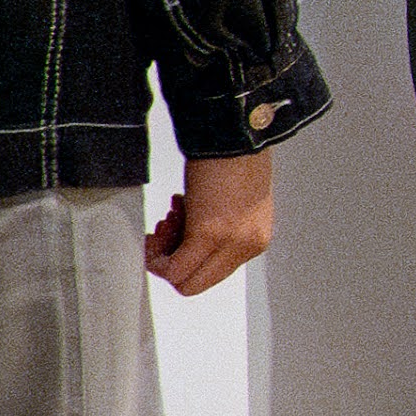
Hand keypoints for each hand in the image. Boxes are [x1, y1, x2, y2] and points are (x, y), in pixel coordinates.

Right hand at [146, 152, 276, 295]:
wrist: (237, 132)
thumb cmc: (236, 157)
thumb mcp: (235, 204)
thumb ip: (218, 230)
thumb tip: (185, 241)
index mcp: (256, 240)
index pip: (214, 274)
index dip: (188, 259)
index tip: (175, 236)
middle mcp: (247, 247)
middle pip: (197, 283)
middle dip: (172, 261)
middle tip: (166, 230)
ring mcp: (229, 243)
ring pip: (184, 279)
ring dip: (166, 251)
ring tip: (172, 214)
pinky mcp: (208, 234)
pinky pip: (174, 267)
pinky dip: (158, 254)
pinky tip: (164, 219)